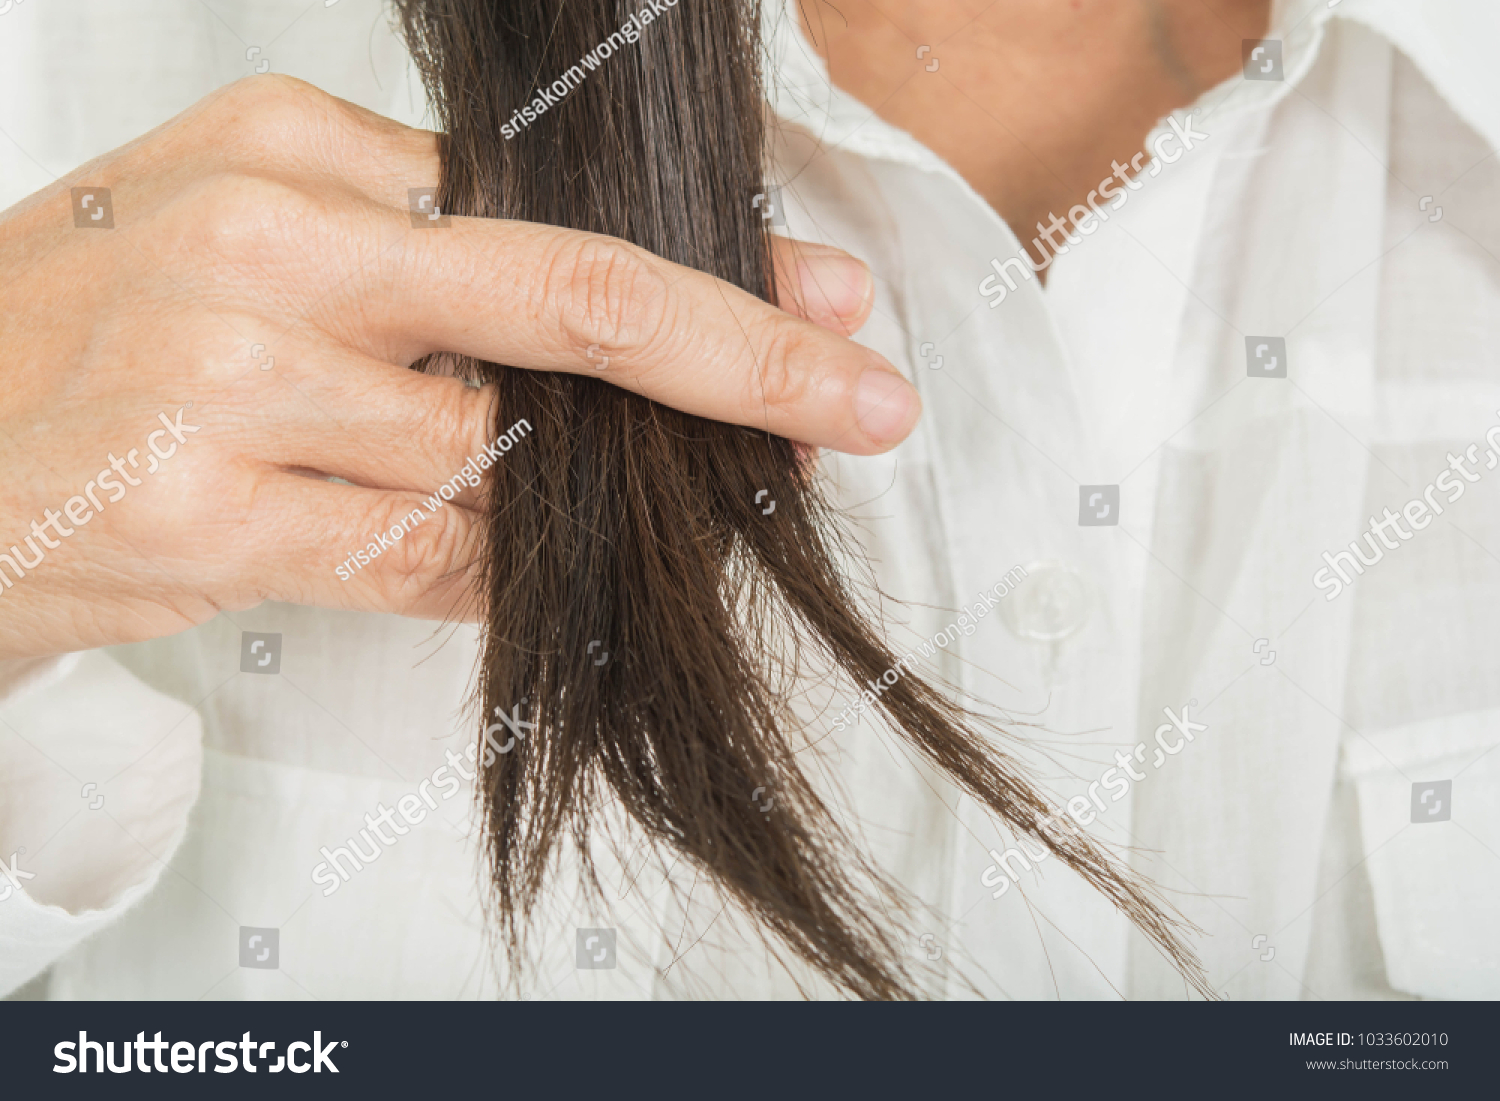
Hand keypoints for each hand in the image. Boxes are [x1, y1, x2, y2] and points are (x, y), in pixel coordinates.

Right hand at [0, 77, 917, 659]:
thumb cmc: (99, 343)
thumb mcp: (250, 240)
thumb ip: (421, 268)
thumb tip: (614, 339)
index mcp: (291, 149)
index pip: (552, 210)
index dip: (709, 270)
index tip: (823, 302)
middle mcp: (268, 245)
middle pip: (566, 300)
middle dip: (743, 356)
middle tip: (857, 396)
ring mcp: (229, 379)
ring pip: (501, 459)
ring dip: (587, 506)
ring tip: (616, 523)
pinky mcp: (203, 514)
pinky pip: (424, 558)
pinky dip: (495, 577)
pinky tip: (512, 574)